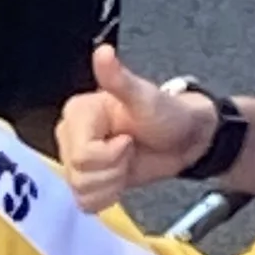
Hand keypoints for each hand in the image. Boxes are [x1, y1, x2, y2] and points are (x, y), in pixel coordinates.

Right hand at [54, 44, 213, 212]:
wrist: (184, 139)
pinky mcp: (87, 180)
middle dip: (113, 169)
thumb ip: (119, 78)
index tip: (128, 140)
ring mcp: (77, 160)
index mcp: (78, 113)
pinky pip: (84, 202)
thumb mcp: (145, 97)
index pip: (81, 154)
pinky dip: (107, 196)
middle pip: (79, 174)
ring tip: (127, 162)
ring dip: (112, 183)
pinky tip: (121, 178)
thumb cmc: (166, 114)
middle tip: (130, 150)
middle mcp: (71, 136)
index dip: (110, 155)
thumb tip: (103, 52)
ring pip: (81, 190)